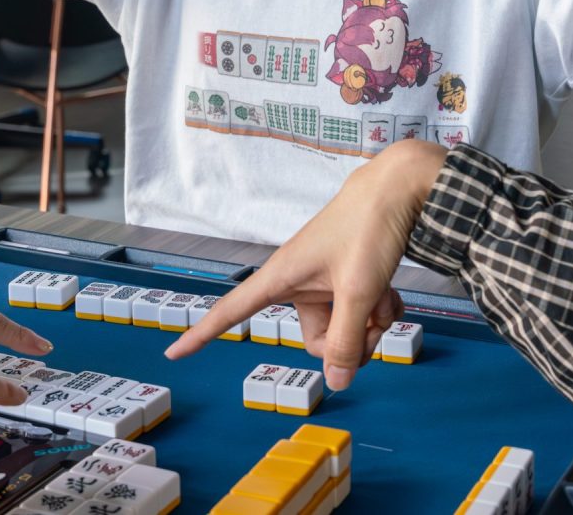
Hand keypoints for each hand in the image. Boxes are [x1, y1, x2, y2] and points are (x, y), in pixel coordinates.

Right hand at [166, 140, 447, 389]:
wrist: (398, 189)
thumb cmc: (368, 229)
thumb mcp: (358, 291)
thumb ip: (347, 339)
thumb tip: (336, 382)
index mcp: (282, 277)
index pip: (232, 310)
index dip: (202, 333)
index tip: (174, 353)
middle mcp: (299, 282)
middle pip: (316, 341)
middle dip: (351, 342)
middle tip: (376, 327)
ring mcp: (324, 282)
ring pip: (345, 329)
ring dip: (371, 323)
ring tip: (386, 299)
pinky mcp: (345, 279)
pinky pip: (360, 314)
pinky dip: (380, 309)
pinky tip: (391, 295)